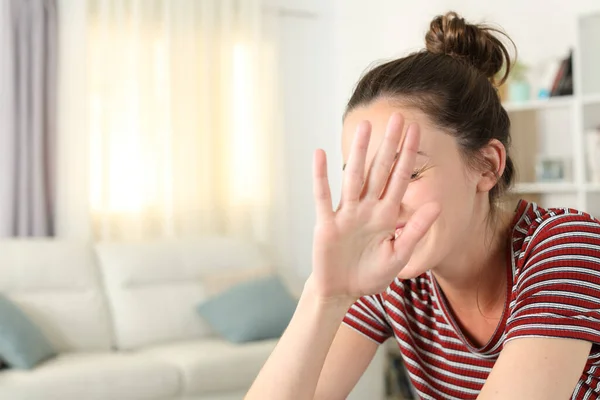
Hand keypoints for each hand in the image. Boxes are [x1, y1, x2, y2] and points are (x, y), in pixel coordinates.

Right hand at [310, 113, 439, 301]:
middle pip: (379, 171)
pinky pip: (323, 196)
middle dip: (389, 145)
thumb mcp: (398, 255)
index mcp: (386, 215)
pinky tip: (320, 154)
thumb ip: (414, 230)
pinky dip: (321, 176)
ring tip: (364, 126)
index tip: (416, 131)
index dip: (408, 156)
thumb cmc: (370, 275)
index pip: (400, 179)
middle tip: (398, 117)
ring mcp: (346, 213)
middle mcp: (367, 208)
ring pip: (354, 177)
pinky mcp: (327, 223)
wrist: (342, 292)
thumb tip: (436, 205)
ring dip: (358, 152)